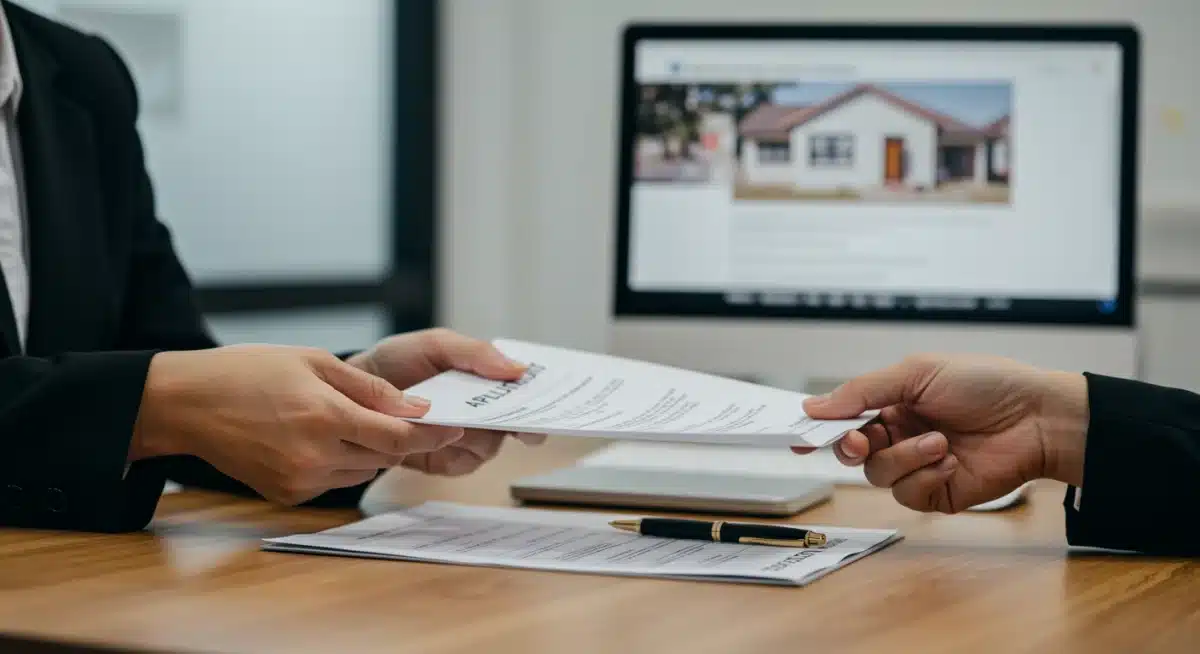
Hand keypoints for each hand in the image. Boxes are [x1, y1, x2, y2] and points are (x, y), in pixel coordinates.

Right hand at [130, 345, 464, 504]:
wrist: (187, 404)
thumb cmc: (248, 372)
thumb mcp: (314, 361)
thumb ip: (370, 388)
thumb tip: (416, 408)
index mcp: (326, 417)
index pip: (399, 437)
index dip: (431, 433)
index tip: (454, 426)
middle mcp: (316, 456)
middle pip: (385, 456)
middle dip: (399, 437)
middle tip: (406, 416)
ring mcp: (301, 481)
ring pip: (362, 470)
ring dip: (370, 449)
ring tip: (347, 420)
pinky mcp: (288, 496)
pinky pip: (335, 481)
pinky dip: (341, 461)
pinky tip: (318, 437)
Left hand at [347, 328, 546, 475]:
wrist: (353, 392)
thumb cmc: (396, 362)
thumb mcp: (435, 345)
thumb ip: (475, 353)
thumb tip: (517, 368)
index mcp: (488, 378)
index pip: (529, 390)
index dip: (545, 397)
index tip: (553, 400)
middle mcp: (485, 411)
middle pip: (518, 423)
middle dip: (515, 420)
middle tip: (504, 411)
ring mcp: (468, 438)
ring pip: (491, 444)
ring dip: (471, 432)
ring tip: (445, 416)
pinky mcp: (448, 460)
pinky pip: (464, 462)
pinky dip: (449, 449)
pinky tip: (432, 435)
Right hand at [794, 354, 1089, 512]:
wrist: (1037, 418)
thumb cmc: (986, 385)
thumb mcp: (918, 372)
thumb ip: (864, 391)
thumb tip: (815, 405)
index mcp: (893, 403)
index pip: (845, 418)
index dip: (820, 428)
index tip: (798, 436)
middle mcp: (901, 435)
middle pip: (852, 452)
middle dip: (853, 446)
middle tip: (864, 439)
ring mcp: (918, 465)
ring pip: (878, 475)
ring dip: (905, 457)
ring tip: (939, 441)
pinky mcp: (938, 492)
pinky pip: (909, 494)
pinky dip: (927, 475)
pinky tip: (952, 460)